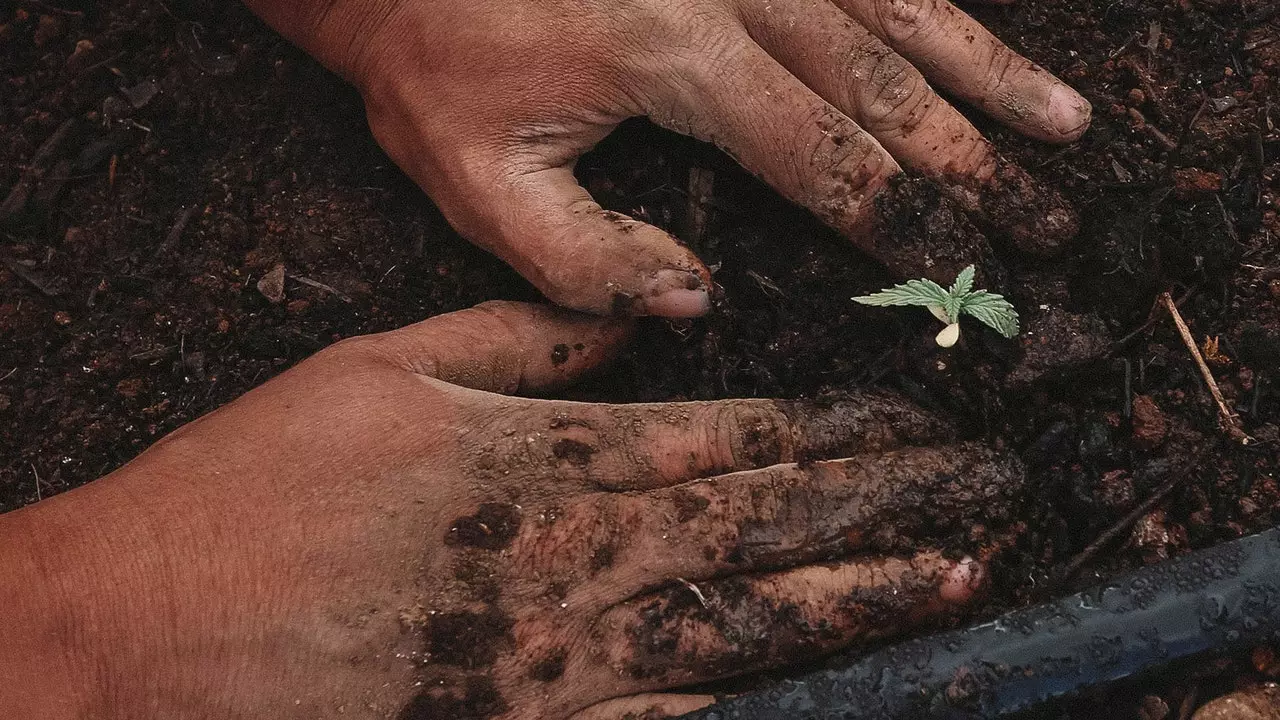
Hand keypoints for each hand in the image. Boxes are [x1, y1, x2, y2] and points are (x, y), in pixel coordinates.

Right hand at [1, 301, 1023, 718]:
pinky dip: (754, 709)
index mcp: (542, 459)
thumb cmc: (256, 484)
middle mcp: (572, 558)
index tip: (918, 420)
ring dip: (860, 601)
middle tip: (990, 494)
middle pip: (766, 527)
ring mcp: (558, 660)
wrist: (149, 629)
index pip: (731, 437)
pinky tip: (828, 694)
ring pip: (746, 626)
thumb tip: (631, 319)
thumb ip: (520, 338)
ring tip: (957, 582)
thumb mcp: (382, 368)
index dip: (838, 428)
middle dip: (889, 507)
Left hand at [246, 0, 1089, 316]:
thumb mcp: (473, 181)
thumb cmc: (431, 62)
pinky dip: (934, 2)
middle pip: (884, 84)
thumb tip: (696, 301)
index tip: (966, 271)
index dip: (902, 220)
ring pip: (895, 8)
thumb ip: (581, 261)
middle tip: (1052, 219)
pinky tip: (980, 33)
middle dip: (974, 162)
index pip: (821, 154)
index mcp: (672, 55)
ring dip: (986, 70)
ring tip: (1064, 126)